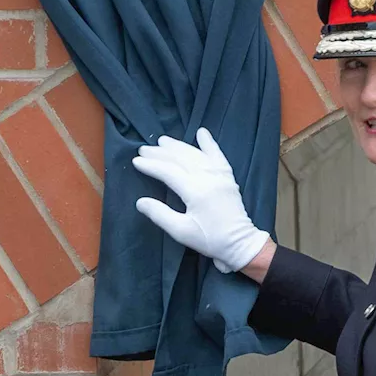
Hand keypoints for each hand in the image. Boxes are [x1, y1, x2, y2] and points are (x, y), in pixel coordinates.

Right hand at [132, 127, 270, 273]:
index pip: (168, 172)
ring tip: (162, 140)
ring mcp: (220, 175)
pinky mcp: (228, 177)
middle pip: (180, 159)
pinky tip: (202, 132)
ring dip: (178, 146)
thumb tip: (140, 201)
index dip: (151, 165)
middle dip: (160, 153)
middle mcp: (208, 178)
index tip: (136, 161)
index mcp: (195, 191)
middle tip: (143, 149)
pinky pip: (218, 155)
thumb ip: (160, 214)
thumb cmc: (209, 239)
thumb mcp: (181, 231)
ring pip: (196, 154)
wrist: (239, 243)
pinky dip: (209, 143)